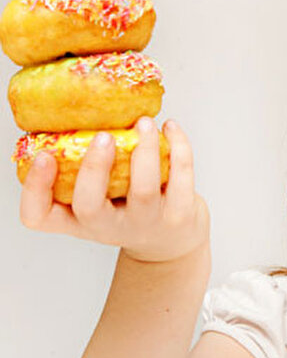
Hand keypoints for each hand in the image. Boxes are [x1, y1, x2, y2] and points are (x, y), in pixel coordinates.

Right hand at [19, 117, 209, 262]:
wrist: (171, 243)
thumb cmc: (128, 211)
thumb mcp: (99, 201)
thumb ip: (86, 173)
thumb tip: (83, 114)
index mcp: (79, 221)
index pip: (39, 216)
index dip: (35, 188)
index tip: (44, 156)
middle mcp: (108, 227)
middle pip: (89, 206)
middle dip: (94, 168)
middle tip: (103, 136)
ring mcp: (145, 223)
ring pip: (143, 190)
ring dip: (144, 150)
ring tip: (143, 122)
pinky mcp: (179, 215)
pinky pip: (181, 178)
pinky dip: (179, 147)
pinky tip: (170, 128)